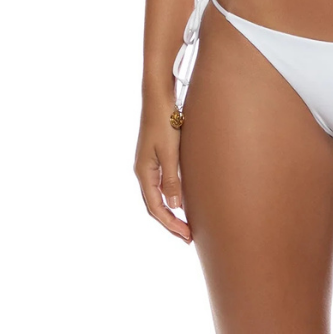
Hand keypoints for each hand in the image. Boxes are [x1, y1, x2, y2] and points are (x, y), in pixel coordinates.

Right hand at [134, 100, 192, 244]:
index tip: (186, 237)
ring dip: (171, 211)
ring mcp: (148, 163)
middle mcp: (143, 171)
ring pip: (158, 195)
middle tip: (188, 237)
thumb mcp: (170, 152)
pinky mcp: (156, 154)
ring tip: (187, 223)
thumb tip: (175, 207)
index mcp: (144, 173)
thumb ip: (172, 180)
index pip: (155, 208)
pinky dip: (171, 195)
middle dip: (170, 223)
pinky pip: (162, 183)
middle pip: (155, 205)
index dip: (170, 224)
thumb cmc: (164, 121)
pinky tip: (183, 198)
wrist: (158, 96)